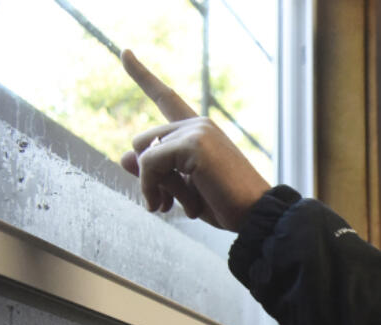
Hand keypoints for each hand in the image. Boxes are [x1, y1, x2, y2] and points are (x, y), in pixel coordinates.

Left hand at [118, 50, 270, 230]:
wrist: (257, 216)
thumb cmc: (226, 205)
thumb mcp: (184, 188)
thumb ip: (155, 172)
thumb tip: (123, 157)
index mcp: (199, 131)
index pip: (166, 97)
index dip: (142, 75)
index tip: (124, 53)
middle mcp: (198, 125)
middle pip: (143, 142)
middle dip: (148, 177)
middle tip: (165, 205)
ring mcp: (197, 131)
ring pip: (143, 153)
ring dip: (152, 186)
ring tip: (176, 208)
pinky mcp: (194, 144)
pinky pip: (149, 163)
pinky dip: (151, 187)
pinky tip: (168, 206)